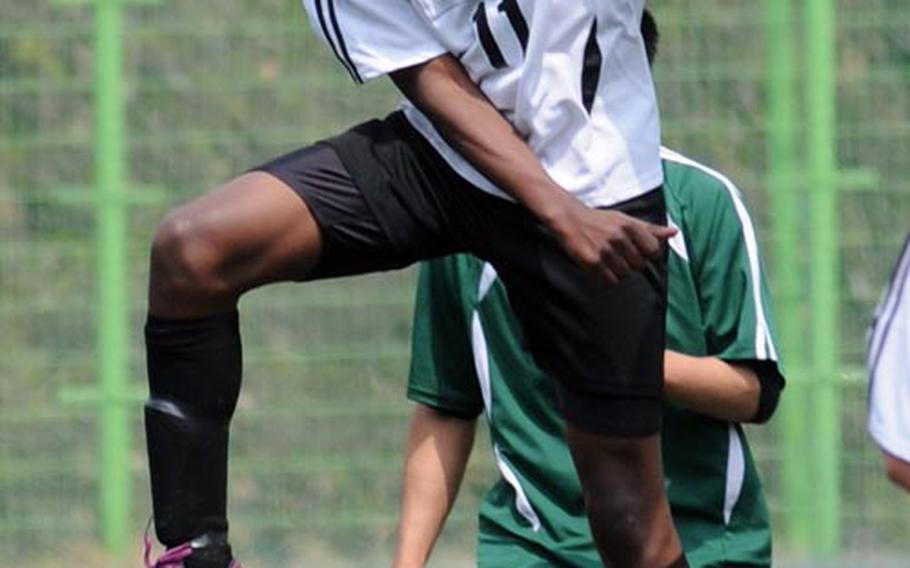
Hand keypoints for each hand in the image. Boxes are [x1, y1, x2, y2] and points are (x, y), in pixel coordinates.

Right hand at [547, 200, 675, 284]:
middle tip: (617, 255)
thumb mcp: (626, 220)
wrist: (570, 218)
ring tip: (607, 260)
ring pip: (625, 275)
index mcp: (630, 226)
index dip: (645, 254)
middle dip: (630, 264)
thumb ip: (651, 229)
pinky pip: (610, 280)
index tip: (635, 250)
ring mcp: (606, 250)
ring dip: (618, 272)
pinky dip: (606, 277)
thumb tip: (674, 233)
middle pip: (639, 266)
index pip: (653, 250)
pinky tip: (600, 267)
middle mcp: (620, 237)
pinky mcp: (592, 261)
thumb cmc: (600, 220)